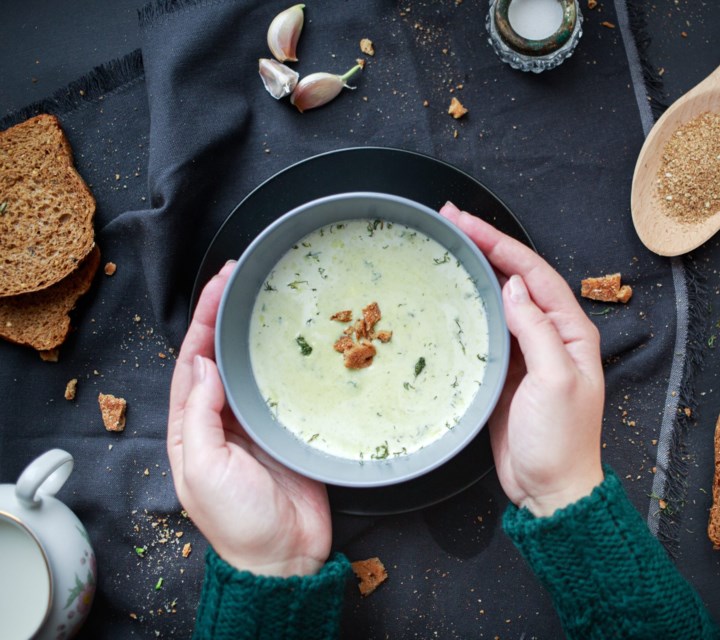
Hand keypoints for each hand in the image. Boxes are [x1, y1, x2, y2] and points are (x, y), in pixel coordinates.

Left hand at [167, 262, 332, 576]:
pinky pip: (287, 387)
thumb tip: (202, 364)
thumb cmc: (237, 523)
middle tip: (242, 276)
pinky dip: (290, 361)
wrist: (284, 558)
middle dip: (227, 315)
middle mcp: (222, 419)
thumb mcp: (203, 470)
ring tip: (268, 296)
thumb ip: (200, 416)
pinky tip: (299, 340)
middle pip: (222, 355)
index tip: (218, 286)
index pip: (192, 361)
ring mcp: (256, 423)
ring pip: (254, 365)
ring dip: (257, 332)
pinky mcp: (289, 430)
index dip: (203, 321)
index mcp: (190, 427)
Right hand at [440, 203, 604, 516]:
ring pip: (498, 299)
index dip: (501, 243)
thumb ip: (536, 330)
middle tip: (448, 220)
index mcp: (572, 331)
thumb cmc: (560, 441)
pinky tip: (447, 296)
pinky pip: (485, 329)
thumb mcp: (555, 381)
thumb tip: (513, 286)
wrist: (550, 490)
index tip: (466, 222)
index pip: (535, 273)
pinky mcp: (504, 371)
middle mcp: (551, 335)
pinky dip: (466, 308)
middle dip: (484, 246)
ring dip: (474, 272)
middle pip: (516, 278)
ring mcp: (526, 352)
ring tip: (444, 246)